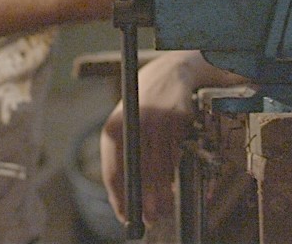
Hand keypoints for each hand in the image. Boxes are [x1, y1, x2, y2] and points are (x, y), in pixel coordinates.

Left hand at [99, 50, 248, 226]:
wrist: (170, 72)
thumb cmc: (143, 108)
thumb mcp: (126, 125)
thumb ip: (125, 157)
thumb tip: (127, 197)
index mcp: (114, 128)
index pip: (114, 171)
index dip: (120, 198)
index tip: (126, 217)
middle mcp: (132, 123)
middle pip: (139, 173)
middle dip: (145, 201)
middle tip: (151, 220)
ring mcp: (157, 120)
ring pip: (160, 167)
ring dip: (162, 192)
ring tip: (163, 208)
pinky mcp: (178, 117)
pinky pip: (176, 153)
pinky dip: (173, 173)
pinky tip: (171, 184)